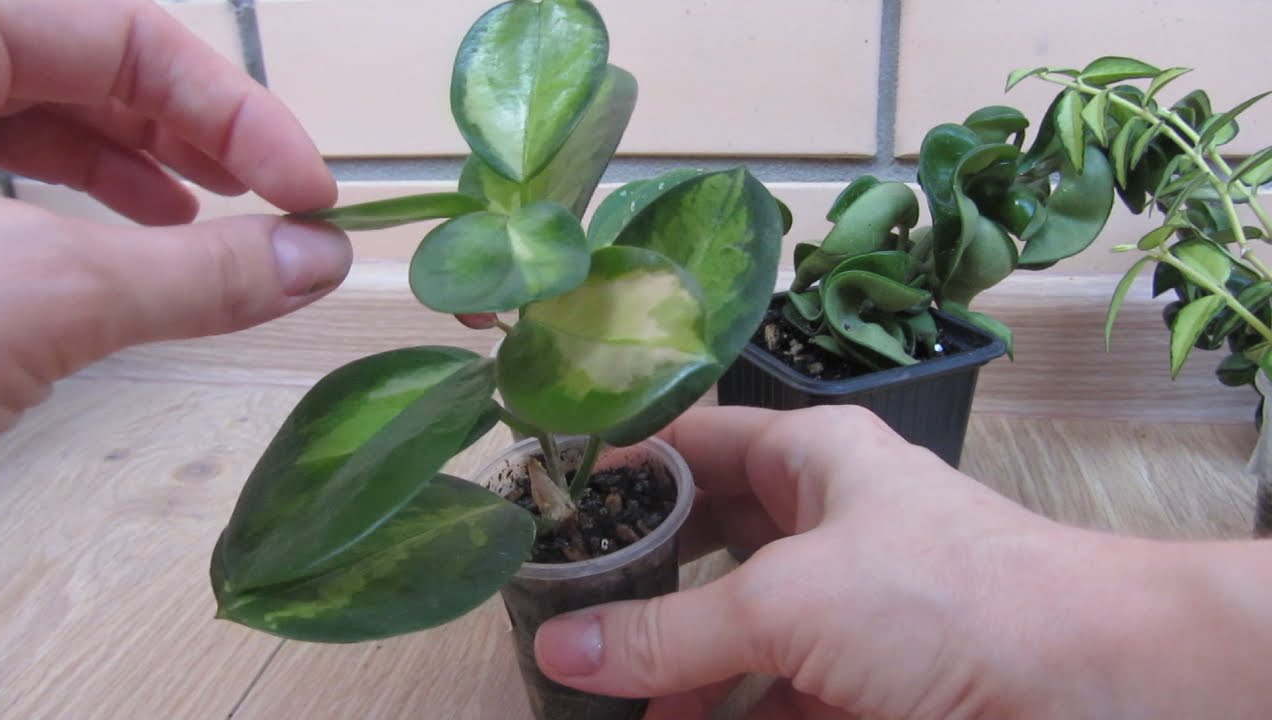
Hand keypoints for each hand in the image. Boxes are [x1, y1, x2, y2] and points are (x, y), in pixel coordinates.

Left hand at [0, 0, 349, 434]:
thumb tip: (325, 259)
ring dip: (140, 162)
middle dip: (192, 133)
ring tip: (212, 219)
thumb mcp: (48, 295)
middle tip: (276, 200)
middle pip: (82, 62)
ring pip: (34, 109)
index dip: (232, 107)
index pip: (118, 26)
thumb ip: (195, 271)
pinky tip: (131, 244)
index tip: (309, 192)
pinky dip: (75, 197)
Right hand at [532, 405, 1259, 718]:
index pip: (693, 443)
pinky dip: (726, 714)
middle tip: (563, 615)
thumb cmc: (943, 597)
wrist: (1088, 687)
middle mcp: (825, 520)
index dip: (622, 465)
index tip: (549, 503)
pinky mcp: (865, 678)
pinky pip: (773, 692)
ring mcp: (847, 604)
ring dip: (675, 668)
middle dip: (640, 585)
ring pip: (736, 628)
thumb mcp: (786, 604)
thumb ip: (670, 633)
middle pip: (706, 543)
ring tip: (604, 700)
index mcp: (812, 459)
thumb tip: (559, 649)